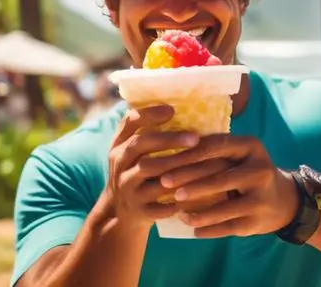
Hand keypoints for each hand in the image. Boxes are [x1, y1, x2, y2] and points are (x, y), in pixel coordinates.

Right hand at [104, 105, 230, 230]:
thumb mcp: (131, 153)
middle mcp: (119, 164)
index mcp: (119, 146)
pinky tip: (193, 194)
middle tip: (195, 137)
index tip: (172, 109)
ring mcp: (128, 188)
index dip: (149, 114)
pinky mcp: (138, 211)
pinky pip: (158, 205)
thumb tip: (178, 107)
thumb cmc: (134, 174)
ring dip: (177, 166)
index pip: (129, 122)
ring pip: (151, 173)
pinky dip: (174, 201)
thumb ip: (146, 132)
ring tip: (201, 161)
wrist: (118, 213)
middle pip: (140, 145)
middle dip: (169, 139)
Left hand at [150, 134, 299, 238]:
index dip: (190, 153)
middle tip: (163, 183)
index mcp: (252, 147)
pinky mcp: (257, 222)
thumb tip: (170, 144)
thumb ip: (214, 148)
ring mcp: (261, 198)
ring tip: (178, 212)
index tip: (166, 157)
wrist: (282, 200)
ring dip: (198, 211)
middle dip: (189, 181)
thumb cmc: (247, 171)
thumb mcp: (239, 154)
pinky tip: (192, 229)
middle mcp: (260, 171)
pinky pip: (228, 227)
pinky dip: (209, 229)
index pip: (217, 147)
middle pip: (220, 177)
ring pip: (224, 208)